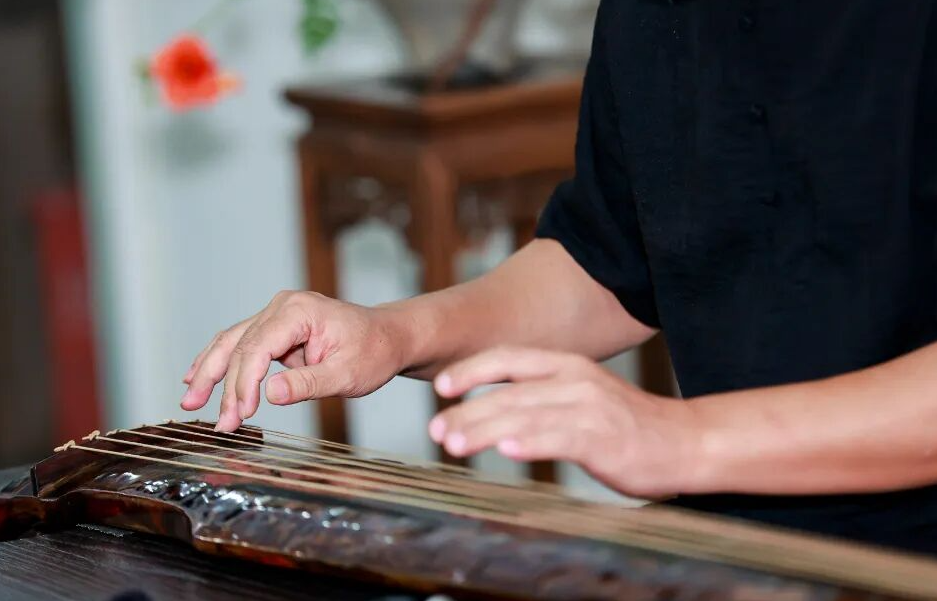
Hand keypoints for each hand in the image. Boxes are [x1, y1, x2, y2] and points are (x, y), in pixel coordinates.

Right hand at [181, 291, 409, 431]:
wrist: (391, 336)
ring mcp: (278, 315)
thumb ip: (309, 383)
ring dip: (210, 372)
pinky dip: (221, 363)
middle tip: (218, 424)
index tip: (240, 415)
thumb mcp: (348, 373)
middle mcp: (283, 307)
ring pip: (232, 343)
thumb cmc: (375, 351)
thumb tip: (271, 394)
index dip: (244, 384)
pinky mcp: (277, 329)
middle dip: (224, 386)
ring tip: (189, 401)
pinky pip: (242, 345)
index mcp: (299, 311)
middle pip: (239, 346)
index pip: (258, 348)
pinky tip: (197, 377)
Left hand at [427, 346, 700, 498]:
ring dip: (484, 428)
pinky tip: (507, 450)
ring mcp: (589, 407)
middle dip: (466, 410)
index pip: (508, 358)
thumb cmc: (627, 426)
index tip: (440, 387)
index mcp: (566, 365)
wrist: (687, 441)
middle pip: (508, 391)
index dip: (471, 370)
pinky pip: (559, 438)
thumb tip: (494, 415)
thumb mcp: (581, 399)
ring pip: (525, 414)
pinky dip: (531, 442)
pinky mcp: (602, 438)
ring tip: (453, 444)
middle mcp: (574, 379)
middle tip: (435, 431)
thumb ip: (542, 399)